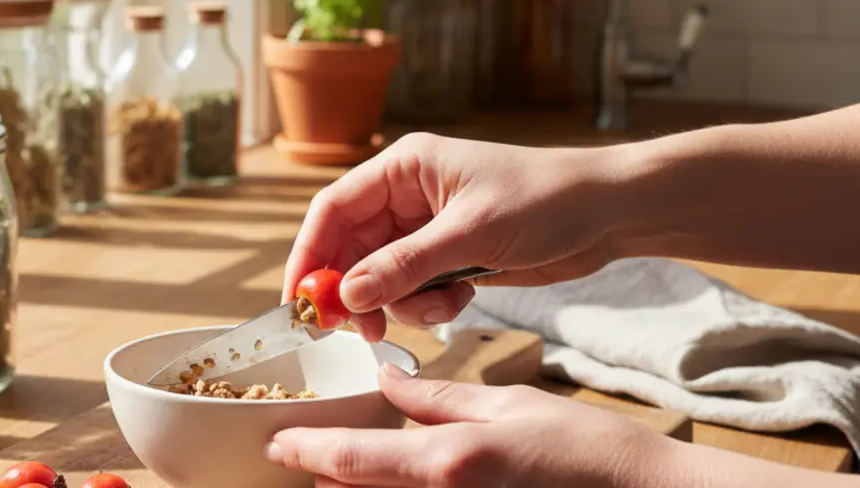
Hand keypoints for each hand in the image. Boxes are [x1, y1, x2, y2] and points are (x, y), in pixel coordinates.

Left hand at [266, 365, 683, 487]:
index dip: (305, 452)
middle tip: (304, 458)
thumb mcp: (504, 405)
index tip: (277, 444)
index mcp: (447, 464)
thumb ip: (436, 400)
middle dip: (324, 480)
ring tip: (340, 474)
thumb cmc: (582, 449)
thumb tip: (387, 382)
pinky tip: (392, 484)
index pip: (352, 461)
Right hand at [283, 133, 624, 340]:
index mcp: (404, 168)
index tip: (299, 299)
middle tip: (360, 330)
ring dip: (400, 301)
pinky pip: (414, 287)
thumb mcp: (471, 233)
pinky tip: (463, 299)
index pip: (333, 208)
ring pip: (381, 275)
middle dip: (354, 290)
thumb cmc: (544, 199)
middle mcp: (407, 195)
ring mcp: (428, 227)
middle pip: (351, 247)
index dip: (309, 253)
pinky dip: (428, 304)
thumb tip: (346, 294)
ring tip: (442, 307)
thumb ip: (405, 265)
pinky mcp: (450, 255)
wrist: (607, 212)